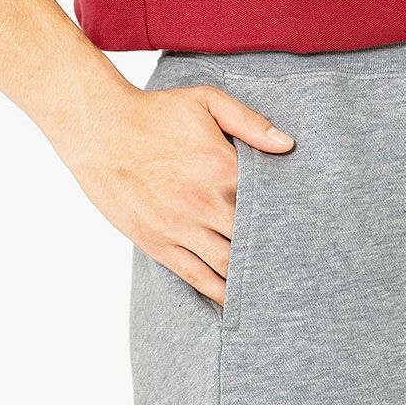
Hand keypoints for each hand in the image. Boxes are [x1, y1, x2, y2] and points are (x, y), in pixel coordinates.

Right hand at [54, 84, 293, 305]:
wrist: (100, 130)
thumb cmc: (154, 113)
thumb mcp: (206, 102)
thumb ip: (250, 123)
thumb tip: (287, 145)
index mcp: (223, 170)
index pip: (269, 206)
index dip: (288, 222)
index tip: (305, 233)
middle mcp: (205, 205)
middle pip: (253, 242)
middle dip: (276, 256)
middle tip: (298, 269)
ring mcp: (180, 228)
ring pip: (228, 265)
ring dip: (252, 280)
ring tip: (274, 292)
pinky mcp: (158, 243)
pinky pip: (195, 276)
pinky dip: (219, 293)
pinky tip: (235, 302)